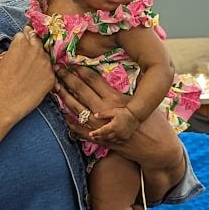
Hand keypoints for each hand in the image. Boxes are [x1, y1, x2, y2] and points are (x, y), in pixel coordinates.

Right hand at [0, 29, 55, 116]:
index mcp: (20, 44)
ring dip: (40, 60)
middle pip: (37, 41)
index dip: (23, 39)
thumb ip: (7, 53)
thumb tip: (11, 53)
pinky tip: (36, 81)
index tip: (23, 43)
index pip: (25, 34)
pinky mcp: (51, 77)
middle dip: (33, 45)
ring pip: (45, 56)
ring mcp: (45, 64)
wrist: (4, 103)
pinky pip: (50, 71)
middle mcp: (35, 50)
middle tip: (28, 55)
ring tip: (31, 71)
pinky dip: (45, 74)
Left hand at [56, 65, 179, 168]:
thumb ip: (129, 90)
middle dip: (67, 78)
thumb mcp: (142, 102)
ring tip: (54, 86)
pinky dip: (69, 120)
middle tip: (56, 68)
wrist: (154, 148)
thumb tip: (122, 78)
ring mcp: (99, 125)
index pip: (93, 80)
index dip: (80, 69)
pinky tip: (60, 113)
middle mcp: (104, 110)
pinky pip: (78, 129)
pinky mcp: (98, 138)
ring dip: (63, 96)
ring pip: (76, 108)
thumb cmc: (153, 123)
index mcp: (115, 98)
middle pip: (81, 90)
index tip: (70, 61)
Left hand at [89, 106, 139, 142]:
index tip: (90, 134)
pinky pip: (117, 141)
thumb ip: (103, 114)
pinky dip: (112, 141)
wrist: (135, 115)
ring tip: (99, 139)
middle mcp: (117, 133)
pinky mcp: (126, 137)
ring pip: (111, 140)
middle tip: (93, 137)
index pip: (102, 131)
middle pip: (105, 137)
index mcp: (113, 126)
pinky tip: (109, 139)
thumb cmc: (124, 112)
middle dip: (99, 137)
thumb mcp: (113, 111)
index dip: (96, 133)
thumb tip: (95, 115)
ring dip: (104, 140)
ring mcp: (122, 136)